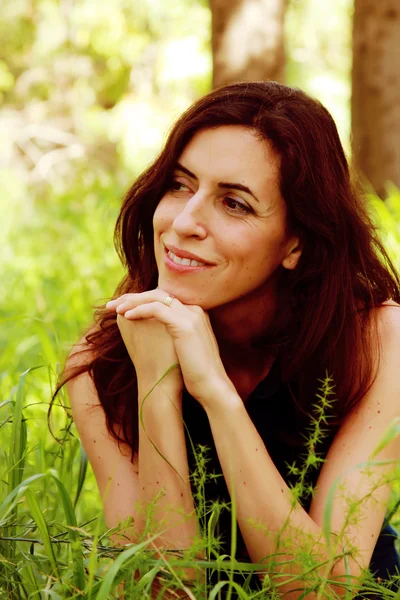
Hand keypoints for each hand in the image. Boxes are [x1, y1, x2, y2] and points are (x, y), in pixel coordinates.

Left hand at [107, 289, 235, 406]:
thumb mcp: (185, 348)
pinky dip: (139, 310)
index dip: (142, 300)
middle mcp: (194, 310)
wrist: (212, 386)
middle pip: (159, 293)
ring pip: (156, 298)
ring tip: (115, 309)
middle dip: (133, 297)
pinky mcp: (184, 325)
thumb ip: (174, 334)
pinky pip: (156, 309)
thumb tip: (152, 333)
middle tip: (112, 304)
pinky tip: (126, 316)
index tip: (123, 307)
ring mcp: (191, 316)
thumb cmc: (196, 373)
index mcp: (195, 314)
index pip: (164, 298)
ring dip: (133, 301)